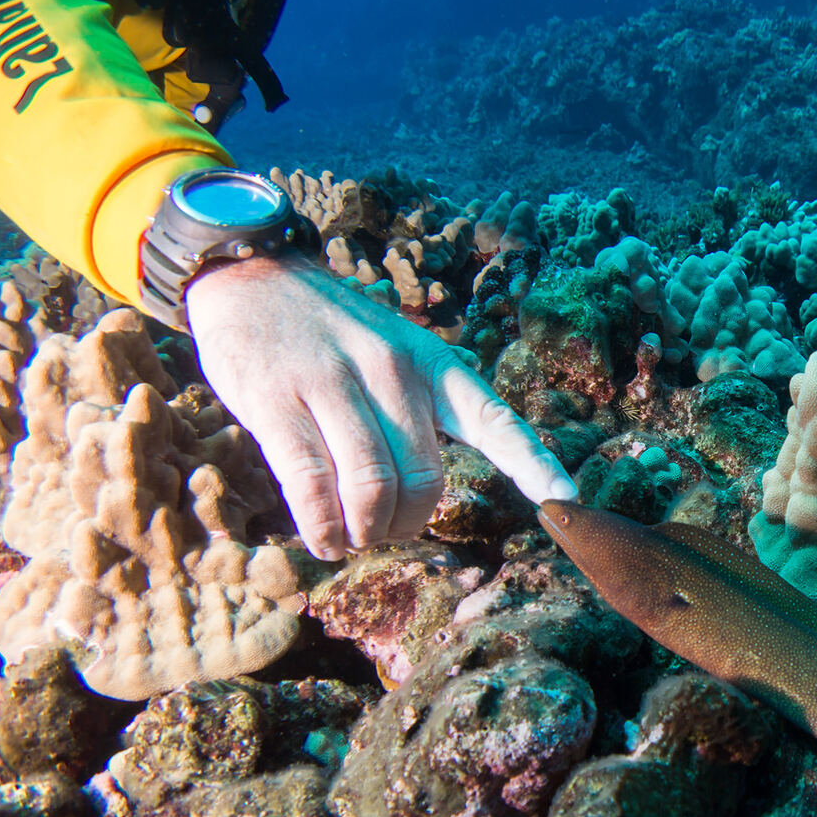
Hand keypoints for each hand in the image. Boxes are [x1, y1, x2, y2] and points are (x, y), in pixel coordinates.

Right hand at [185, 252, 575, 560]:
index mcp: (433, 363)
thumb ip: (422, 412)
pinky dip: (323, 527)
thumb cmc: (332, 334)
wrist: (252, 279)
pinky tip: (325, 537)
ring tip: (353, 535)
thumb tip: (430, 492)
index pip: (495, 420)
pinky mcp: (278, 403)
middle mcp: (392, 370)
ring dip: (366, 530)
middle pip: (425, 479)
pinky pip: (312, 486)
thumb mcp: (397, 352)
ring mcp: (333, 384)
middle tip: (387, 529)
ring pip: (371, 488)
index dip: (533, 463)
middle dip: (409, 523)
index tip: (565, 499)